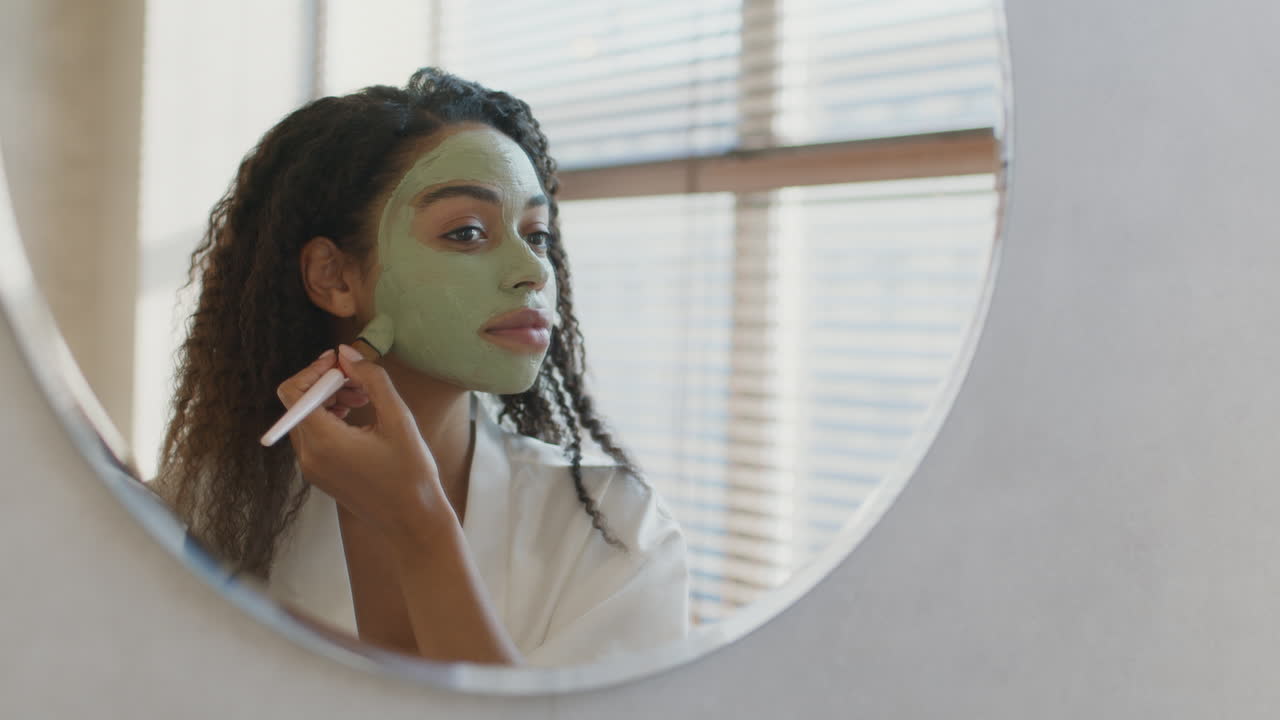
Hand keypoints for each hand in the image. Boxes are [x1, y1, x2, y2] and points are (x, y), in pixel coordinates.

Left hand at [275, 345, 444, 548]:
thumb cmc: (411, 472)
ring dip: (328, 400)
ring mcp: (311, 468)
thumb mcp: (398, 418)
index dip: (313, 370)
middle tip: (359, 382)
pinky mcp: (319, 474)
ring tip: (363, 400)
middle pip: (297, 403)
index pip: (293, 392)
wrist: (413, 520)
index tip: (341, 363)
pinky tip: (358, 419)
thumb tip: (346, 353)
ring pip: (305, 418)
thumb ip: (371, 379)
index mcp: (324, 441)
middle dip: (325, 384)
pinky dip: (329, 420)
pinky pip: (313, 436)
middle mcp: (308, 455)